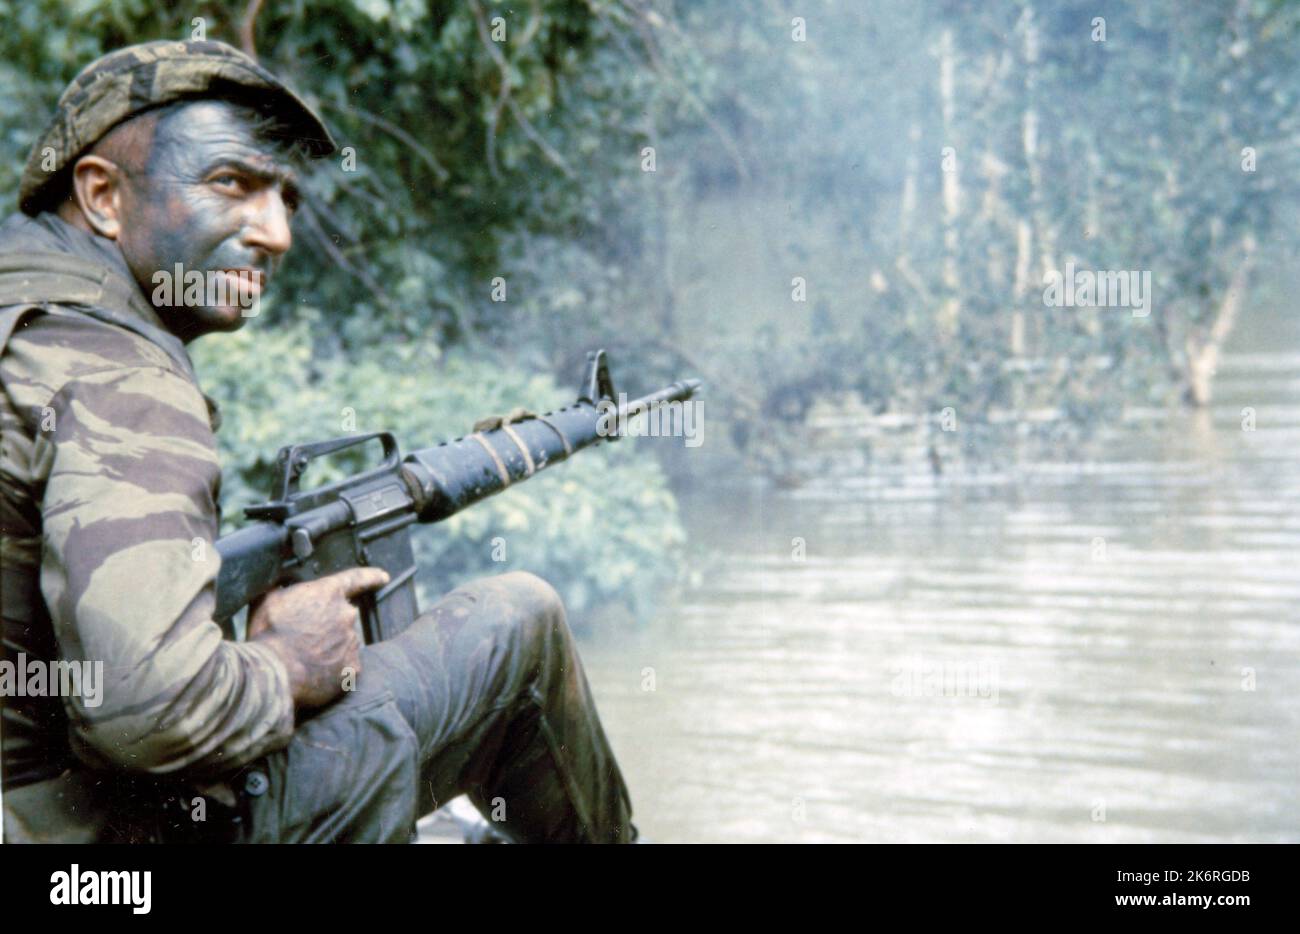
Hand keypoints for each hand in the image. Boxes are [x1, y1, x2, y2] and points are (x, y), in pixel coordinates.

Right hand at [248, 567, 389, 708]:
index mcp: (328, 593)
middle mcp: (346, 615)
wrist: (273, 672)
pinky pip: (344, 667)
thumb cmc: (268, 635)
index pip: (356, 578)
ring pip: (343, 644)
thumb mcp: (270, 600)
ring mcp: (352, 642)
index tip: (383, 577)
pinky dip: (331, 671)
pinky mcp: (352, 668)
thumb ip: (286, 590)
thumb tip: (285, 588)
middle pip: (342, 618)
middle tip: (302, 640)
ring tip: (301, 659)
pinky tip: (312, 674)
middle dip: (326, 627)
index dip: (371, 576)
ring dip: (327, 649)